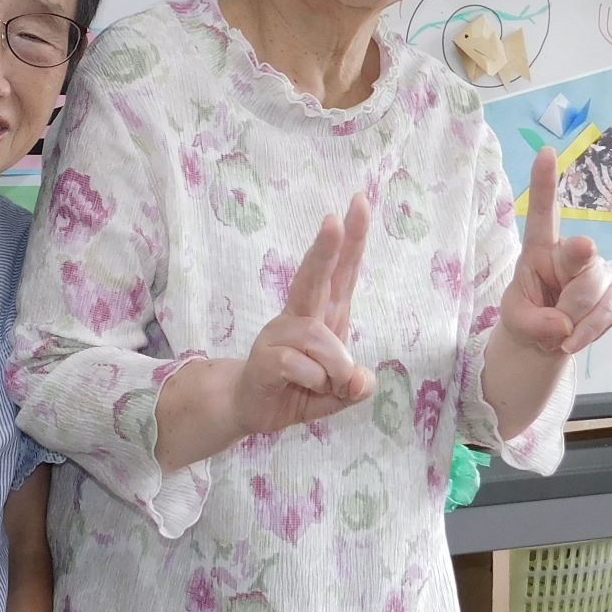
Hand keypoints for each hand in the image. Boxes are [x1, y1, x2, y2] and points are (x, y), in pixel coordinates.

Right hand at [233, 194, 376, 435]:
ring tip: (332, 385)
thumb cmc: (298, 389)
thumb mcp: (338, 394)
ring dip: (334, 366)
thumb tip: (358, 380)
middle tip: (334, 218)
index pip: (342, 271)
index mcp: (324, 314)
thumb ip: (356, 386)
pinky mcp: (265, 357)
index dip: (352, 239)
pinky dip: (314, 382)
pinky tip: (307, 388)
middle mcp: (301, 316)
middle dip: (327, 248)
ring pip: (316, 335)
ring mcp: (279, 333)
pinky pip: (299, 365)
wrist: (252, 409)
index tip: (360, 202)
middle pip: (315, 276)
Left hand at [500, 146, 611, 355]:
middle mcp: (573, 251)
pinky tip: (575, 337)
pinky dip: (590, 332)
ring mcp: (600, 271)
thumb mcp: (517, 321)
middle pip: (580, 257)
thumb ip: (533, 323)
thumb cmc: (528, 316)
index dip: (545, 183)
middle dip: (568, 293)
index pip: (543, 212)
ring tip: (560, 327)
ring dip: (574, 320)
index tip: (547, 152)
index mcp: (540, 248)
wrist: (548, 341)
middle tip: (555, 317)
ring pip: (594, 291)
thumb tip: (564, 324)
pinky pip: (609, 312)